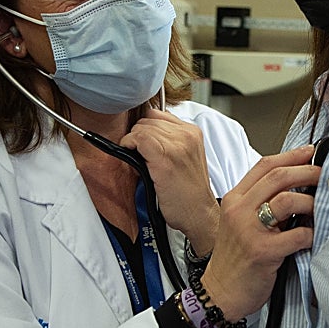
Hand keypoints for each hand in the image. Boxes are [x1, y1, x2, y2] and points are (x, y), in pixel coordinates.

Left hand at [120, 109, 220, 254]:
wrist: (199, 214)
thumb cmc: (189, 192)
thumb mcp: (186, 157)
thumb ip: (171, 140)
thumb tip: (145, 131)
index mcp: (193, 132)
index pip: (159, 114)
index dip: (145, 126)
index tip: (141, 140)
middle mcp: (187, 135)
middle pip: (148, 118)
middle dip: (138, 133)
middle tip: (138, 152)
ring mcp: (177, 145)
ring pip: (142, 127)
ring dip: (133, 141)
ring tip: (138, 157)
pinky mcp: (165, 158)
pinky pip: (139, 138)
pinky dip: (129, 144)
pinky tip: (133, 157)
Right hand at [198, 145, 319, 321]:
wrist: (219, 293)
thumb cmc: (234, 260)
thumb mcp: (239, 223)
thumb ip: (260, 203)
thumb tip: (296, 187)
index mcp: (234, 200)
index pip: (264, 166)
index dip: (291, 156)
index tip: (310, 152)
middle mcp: (239, 210)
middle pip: (278, 177)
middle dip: (307, 172)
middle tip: (324, 175)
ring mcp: (250, 231)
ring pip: (288, 200)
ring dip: (311, 202)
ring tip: (320, 208)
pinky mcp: (263, 252)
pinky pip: (297, 234)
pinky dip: (311, 233)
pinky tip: (314, 235)